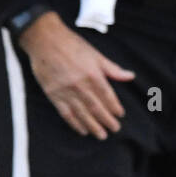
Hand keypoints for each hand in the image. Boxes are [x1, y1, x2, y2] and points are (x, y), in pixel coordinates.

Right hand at [20, 12, 134, 138]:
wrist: (45, 41)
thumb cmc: (73, 46)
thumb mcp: (96, 55)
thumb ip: (112, 69)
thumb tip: (130, 76)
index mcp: (92, 74)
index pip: (107, 95)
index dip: (114, 107)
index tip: (120, 115)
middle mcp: (80, 85)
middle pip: (95, 107)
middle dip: (106, 120)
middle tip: (114, 129)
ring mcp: (65, 91)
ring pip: (81, 113)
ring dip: (92, 125)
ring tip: (101, 135)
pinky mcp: (52, 94)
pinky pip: (65, 112)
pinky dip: (74, 123)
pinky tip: (81, 130)